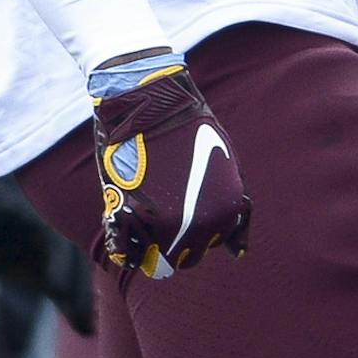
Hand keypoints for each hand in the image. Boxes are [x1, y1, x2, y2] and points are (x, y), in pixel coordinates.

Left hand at [0, 149, 96, 333]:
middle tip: (84, 322)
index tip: (57, 290)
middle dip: (79, 287)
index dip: (59, 262)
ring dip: (81, 298)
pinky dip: (69, 303)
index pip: (52, 238)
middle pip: (71, 259)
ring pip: (70, 273)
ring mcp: (39, 249)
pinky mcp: (32, 266)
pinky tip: (81, 327)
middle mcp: (41, 230)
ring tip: (87, 330)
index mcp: (27, 212)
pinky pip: (57, 285)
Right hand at [87, 53, 250, 283]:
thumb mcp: (225, 164)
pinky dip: (122, 248)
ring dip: (147, 246)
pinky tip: (119, 227)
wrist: (150, 97)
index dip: (194, 230)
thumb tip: (238, 254)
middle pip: (184, 257)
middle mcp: (198, 225)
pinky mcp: (128, 214)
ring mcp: (162, 223)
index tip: (180, 207)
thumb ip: (234, 211)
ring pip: (154, 260)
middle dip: (172, 241)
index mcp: (225, 212)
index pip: (209, 246)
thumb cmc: (188, 126)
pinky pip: (123, 252)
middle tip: (158, 211)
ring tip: (139, 215)